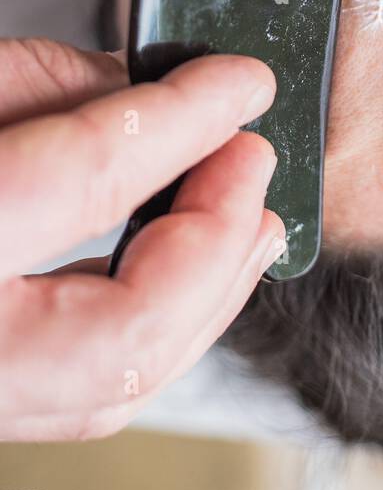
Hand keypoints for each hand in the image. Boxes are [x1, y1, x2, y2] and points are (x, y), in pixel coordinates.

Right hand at [0, 37, 284, 441]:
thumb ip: (56, 87)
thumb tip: (159, 91)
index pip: (87, 179)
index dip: (182, 124)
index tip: (242, 86)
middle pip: (128, 329)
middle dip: (218, 238)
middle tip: (251, 159)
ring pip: (120, 383)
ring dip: (206, 290)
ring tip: (244, 213)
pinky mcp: (0, 403)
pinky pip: (93, 390)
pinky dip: (160, 325)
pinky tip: (188, 267)